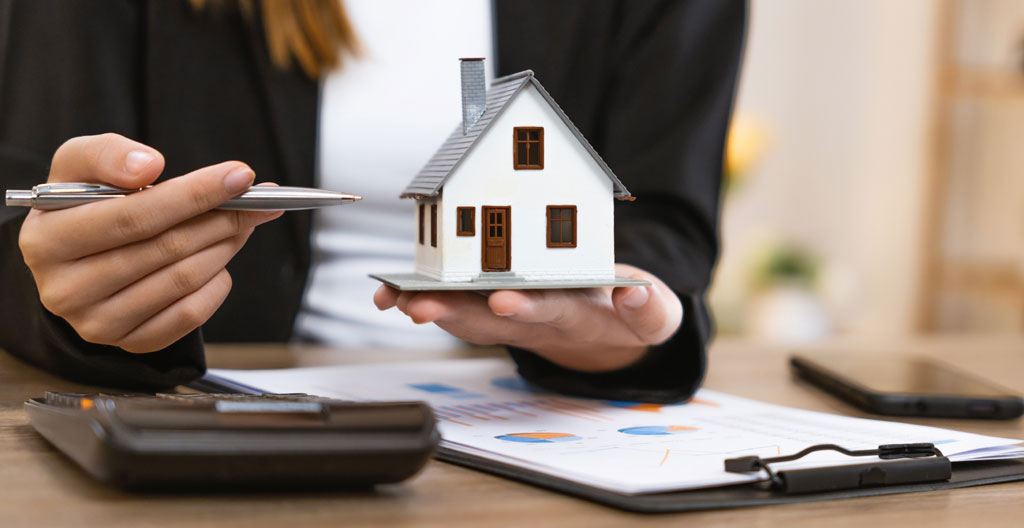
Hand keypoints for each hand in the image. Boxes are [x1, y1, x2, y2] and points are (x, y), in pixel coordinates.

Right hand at [18, 133, 281, 352]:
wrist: (72, 258)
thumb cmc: (81, 205)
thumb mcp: (78, 165)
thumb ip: (107, 154)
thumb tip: (148, 165)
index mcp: (47, 240)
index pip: (135, 215)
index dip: (194, 194)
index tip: (239, 177)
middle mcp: (65, 289)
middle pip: (167, 248)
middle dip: (221, 218)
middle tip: (255, 200)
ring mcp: (98, 323)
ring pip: (184, 280)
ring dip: (224, 245)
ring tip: (239, 222)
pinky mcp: (130, 342)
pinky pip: (190, 315)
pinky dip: (216, 283)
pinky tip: (218, 260)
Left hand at [374, 264, 682, 371]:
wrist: (605, 329)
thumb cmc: (626, 315)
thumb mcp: (654, 316)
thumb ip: (650, 309)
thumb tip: (633, 295)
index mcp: (576, 315)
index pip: (550, 312)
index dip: (527, 308)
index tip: (504, 302)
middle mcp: (534, 319)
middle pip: (491, 321)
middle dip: (455, 314)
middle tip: (422, 307)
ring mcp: (509, 313)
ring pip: (465, 315)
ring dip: (429, 308)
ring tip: (396, 299)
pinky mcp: (491, 302)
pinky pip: (454, 302)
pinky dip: (421, 296)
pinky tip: (390, 293)